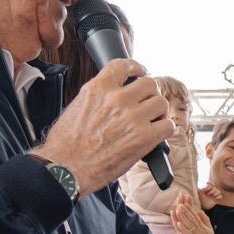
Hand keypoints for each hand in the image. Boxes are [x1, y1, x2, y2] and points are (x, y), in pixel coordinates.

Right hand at [32, 59, 173, 195]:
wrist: (65, 168)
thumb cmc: (66, 144)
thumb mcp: (77, 106)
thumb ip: (99, 96)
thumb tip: (114, 94)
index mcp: (98, 89)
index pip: (124, 65)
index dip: (136, 67)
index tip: (140, 72)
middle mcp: (116, 99)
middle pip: (149, 84)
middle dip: (150, 93)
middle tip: (147, 103)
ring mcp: (132, 118)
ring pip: (161, 102)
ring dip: (159, 111)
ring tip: (152, 120)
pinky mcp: (143, 138)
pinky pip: (168, 125)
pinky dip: (165, 129)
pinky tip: (156, 134)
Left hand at [173, 193, 215, 233]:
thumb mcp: (209, 228)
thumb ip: (205, 219)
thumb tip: (200, 211)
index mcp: (202, 225)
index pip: (195, 215)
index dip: (190, 209)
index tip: (185, 203)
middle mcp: (199, 228)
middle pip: (191, 217)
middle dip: (185, 210)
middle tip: (180, 204)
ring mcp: (196, 233)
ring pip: (189, 223)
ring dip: (183, 217)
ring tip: (178, 210)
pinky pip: (188, 233)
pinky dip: (183, 228)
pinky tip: (179, 223)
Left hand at [198, 183, 222, 210]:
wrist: (200, 207)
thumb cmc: (197, 200)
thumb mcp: (196, 193)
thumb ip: (197, 189)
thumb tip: (196, 184)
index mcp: (206, 189)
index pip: (210, 184)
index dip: (209, 186)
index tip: (205, 190)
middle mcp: (210, 191)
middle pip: (215, 187)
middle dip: (212, 190)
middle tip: (208, 194)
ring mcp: (213, 195)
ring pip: (218, 191)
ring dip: (216, 193)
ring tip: (213, 196)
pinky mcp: (216, 199)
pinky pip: (220, 196)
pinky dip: (219, 196)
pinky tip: (216, 198)